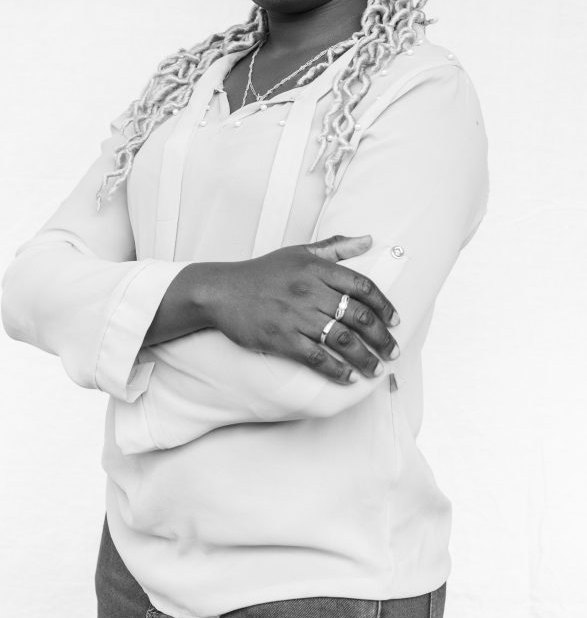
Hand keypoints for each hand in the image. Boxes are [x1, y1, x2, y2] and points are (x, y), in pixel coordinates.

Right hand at [204, 234, 399, 383]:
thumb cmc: (263, 272)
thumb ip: (335, 247)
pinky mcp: (281, 338)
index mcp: (317, 268)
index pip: (363, 286)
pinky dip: (336, 370)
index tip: (395, 321)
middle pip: (359, 316)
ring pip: (343, 340)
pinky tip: (348, 377)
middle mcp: (310, 291)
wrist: (221, 291)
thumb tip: (368, 239)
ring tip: (377, 369)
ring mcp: (296, 316)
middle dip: (382, 337)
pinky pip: (317, 357)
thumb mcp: (298, 252)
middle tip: (393, 350)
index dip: (385, 305)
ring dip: (366, 357)